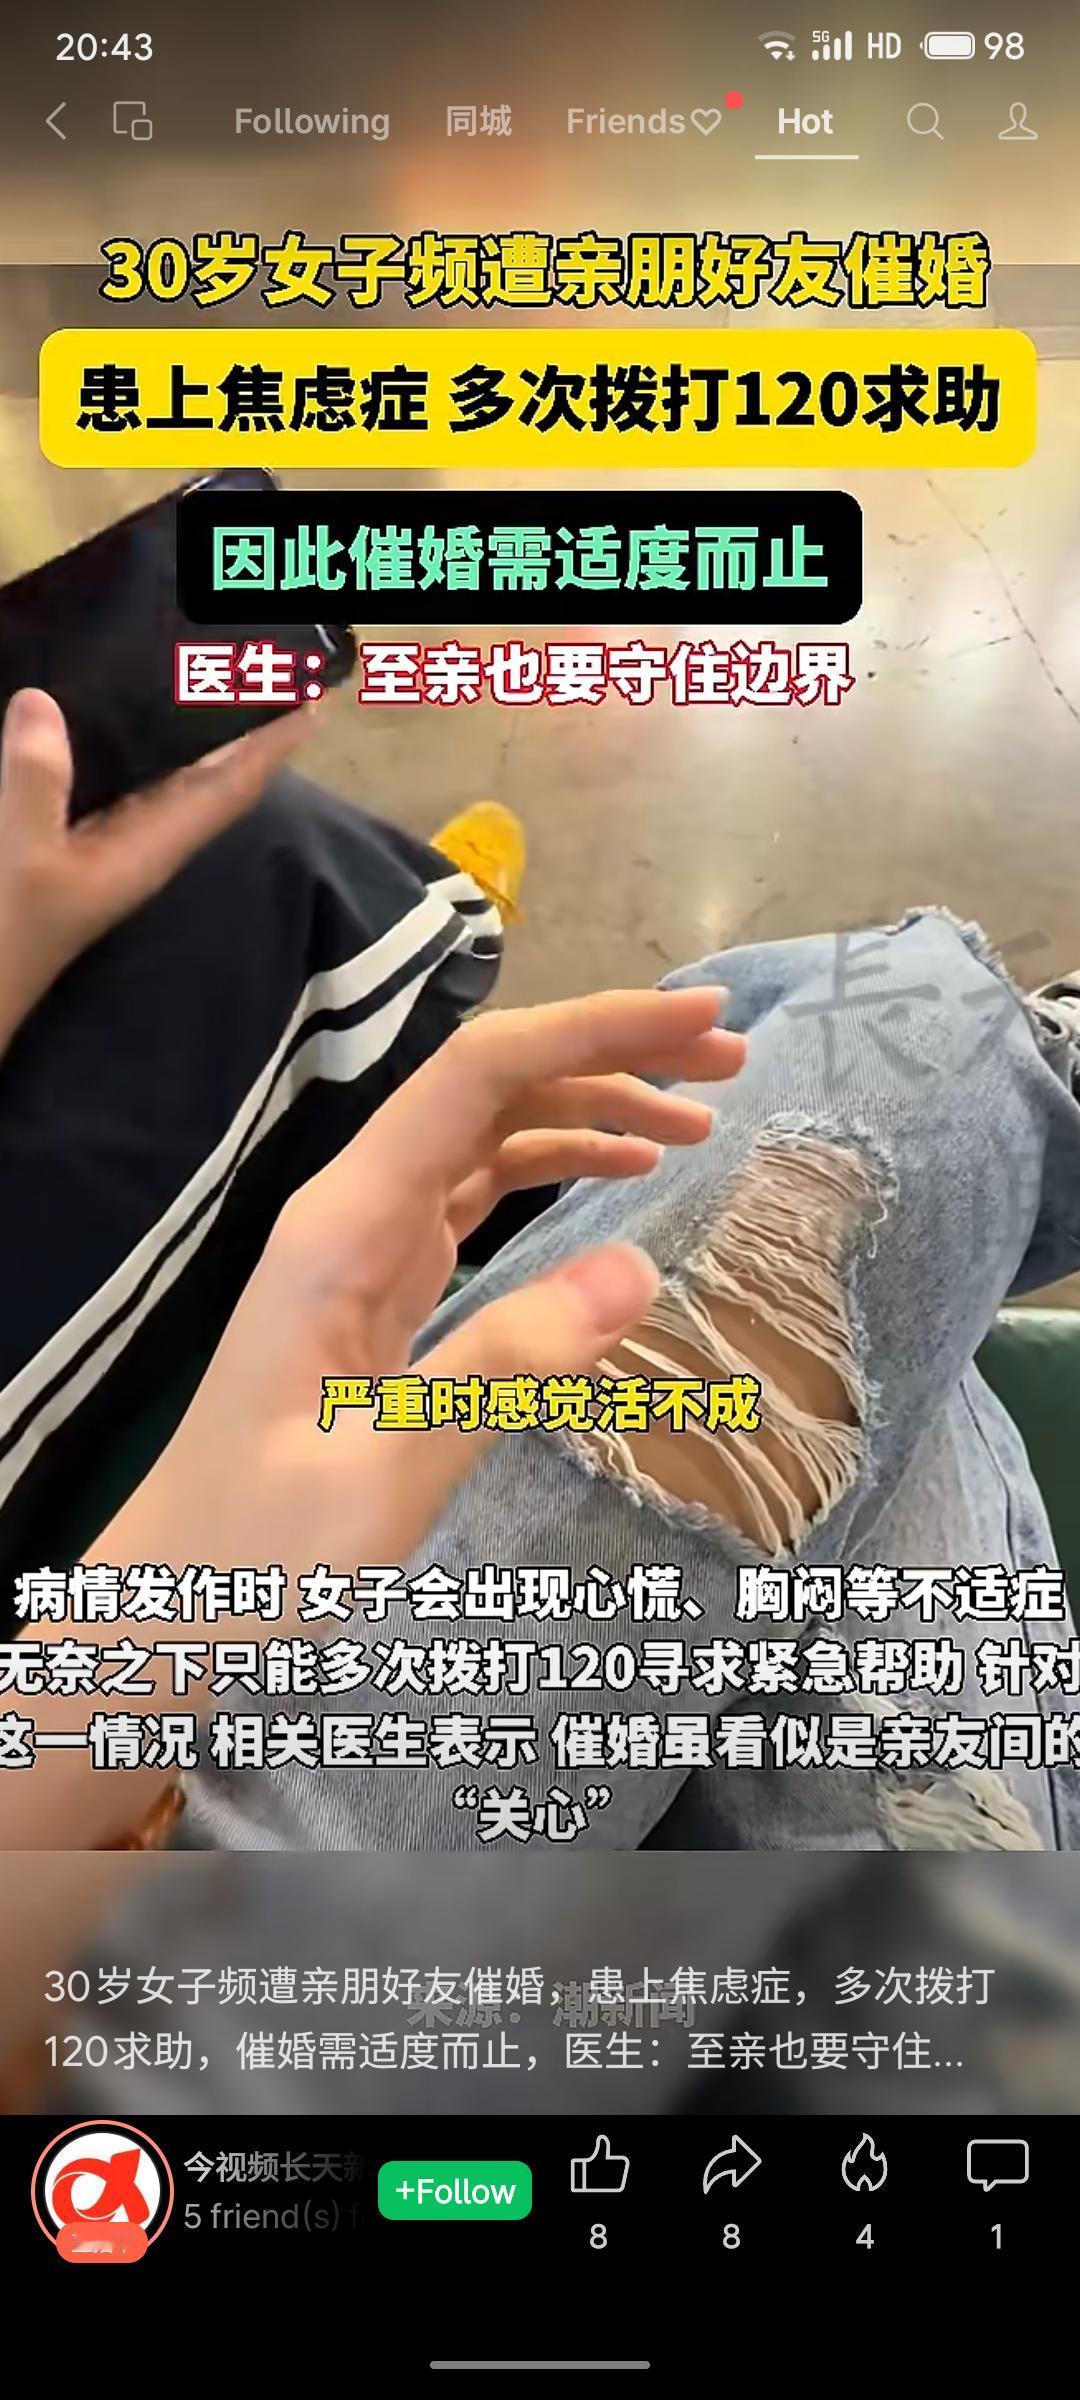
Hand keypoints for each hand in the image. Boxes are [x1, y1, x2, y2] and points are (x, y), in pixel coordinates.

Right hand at [0, 688, 306, 1036]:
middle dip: (244, 734)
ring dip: (197, 741)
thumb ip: (36, 781)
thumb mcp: (22, 854)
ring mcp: (115, 846)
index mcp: (153, 849)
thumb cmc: (11, 929)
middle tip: (267, 679)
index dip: (270, 748)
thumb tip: (44, 702)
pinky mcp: (80, 844)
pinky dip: (143, 752)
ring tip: (216, 689)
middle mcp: (146, 845)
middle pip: (212, 782)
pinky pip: (128, 787)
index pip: (229, 790)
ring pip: (172, 784)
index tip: (311, 706)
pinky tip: (131, 726)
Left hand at [105, 984, 746, 1596]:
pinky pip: (480, 1196)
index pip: (477, 1078)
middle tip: (729, 1062)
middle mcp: (355, 1211)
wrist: (170, 1597)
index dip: (592, 1032)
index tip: (699, 1020)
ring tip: (701, 1115)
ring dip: (593, 1108)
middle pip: (490, 1086)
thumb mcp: (388, 1466)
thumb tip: (636, 1267)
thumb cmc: (260, 1543)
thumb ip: (504, 1364)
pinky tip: (624, 1176)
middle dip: (609, 1054)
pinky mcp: (384, 1288)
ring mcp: (367, 1246)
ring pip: (490, 1136)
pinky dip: (558, 1169)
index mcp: (345, 1226)